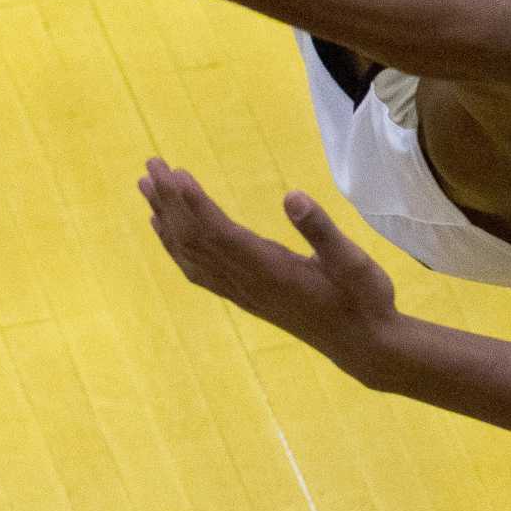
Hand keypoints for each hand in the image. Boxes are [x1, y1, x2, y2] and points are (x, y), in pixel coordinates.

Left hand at [139, 159, 400, 376]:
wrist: (361, 344)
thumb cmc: (363, 299)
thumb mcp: (353, 261)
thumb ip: (321, 230)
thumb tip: (292, 195)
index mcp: (271, 270)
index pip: (220, 233)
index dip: (195, 203)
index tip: (175, 173)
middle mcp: (247, 283)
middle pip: (196, 239)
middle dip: (170, 201)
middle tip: (151, 165)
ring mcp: (243, 292)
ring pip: (191, 255)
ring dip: (167, 220)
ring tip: (147, 189)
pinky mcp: (245, 297)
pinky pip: (198, 271)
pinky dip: (176, 247)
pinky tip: (168, 231)